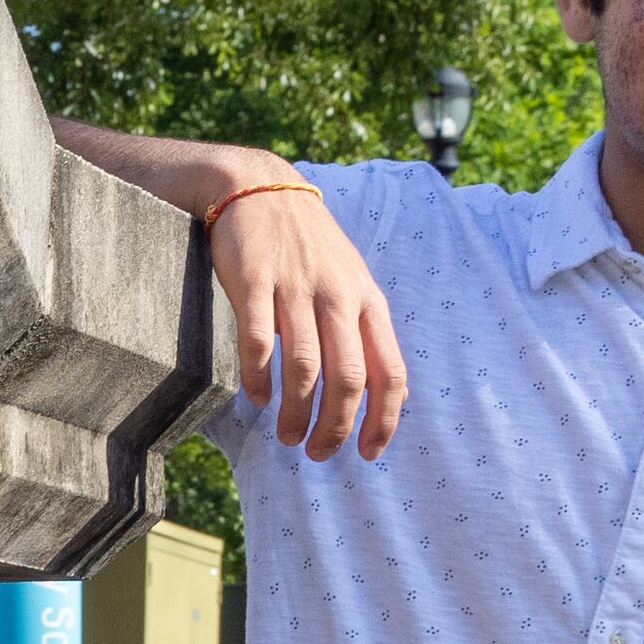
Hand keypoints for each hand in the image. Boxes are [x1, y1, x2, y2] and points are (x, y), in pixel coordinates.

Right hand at [210, 176, 410, 462]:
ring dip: (296, 414)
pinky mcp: (255, 282)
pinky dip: (258, 379)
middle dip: (334, 428)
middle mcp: (338, 297)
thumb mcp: (348, 282)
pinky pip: (259, 342)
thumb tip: (377, 393)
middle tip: (317, 454)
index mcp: (367, 302)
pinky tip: (255, 398)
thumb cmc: (307, 247)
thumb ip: (360, 331)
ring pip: (305, 369)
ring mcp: (297, 289)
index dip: (382, 421)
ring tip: (286, 438)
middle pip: (347, 379)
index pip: (389, 372)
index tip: (366, 453)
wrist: (260, 189)